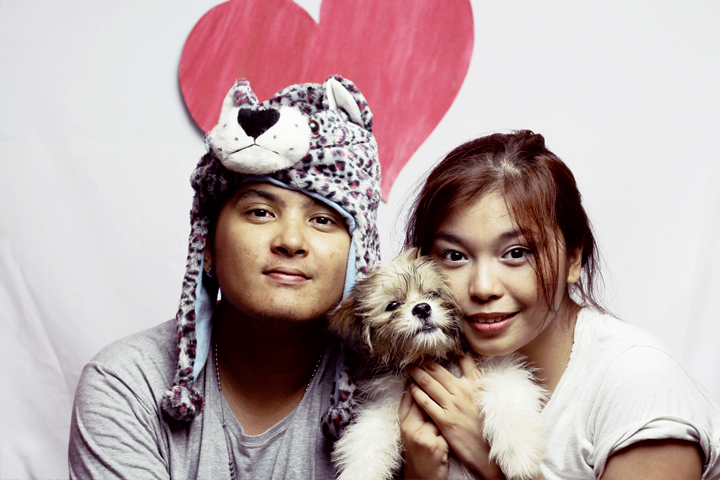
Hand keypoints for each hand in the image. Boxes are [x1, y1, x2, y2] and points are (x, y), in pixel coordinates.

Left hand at [407, 355, 504, 479]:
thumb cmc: (487, 424)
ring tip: (409, 368)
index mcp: (475, 385)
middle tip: (414, 355)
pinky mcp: (445, 421)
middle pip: (438, 370)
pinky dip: (416, 393)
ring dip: (417, 374)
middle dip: (424, 361)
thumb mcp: (487, 398)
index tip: (436, 346)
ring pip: (429, 384)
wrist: (489, 451)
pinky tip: (410, 388)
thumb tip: (469, 361)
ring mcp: (453, 406)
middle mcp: (463, 392)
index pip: (464, 359)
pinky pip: (426, 403)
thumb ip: (477, 380)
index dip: (448, 351)